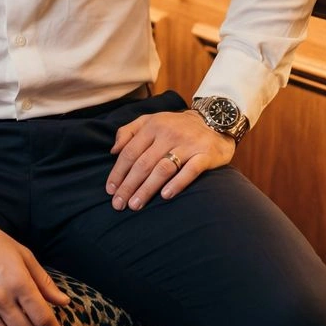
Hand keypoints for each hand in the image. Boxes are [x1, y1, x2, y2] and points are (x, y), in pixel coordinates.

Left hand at [106, 109, 234, 210]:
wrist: (214, 120)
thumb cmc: (176, 125)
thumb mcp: (150, 120)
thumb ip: (128, 131)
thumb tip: (113, 151)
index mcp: (152, 126)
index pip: (130, 152)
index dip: (118, 172)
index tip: (110, 190)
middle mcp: (168, 134)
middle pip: (144, 163)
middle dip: (129, 185)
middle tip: (119, 204)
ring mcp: (187, 144)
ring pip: (163, 168)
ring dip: (147, 188)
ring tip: (136, 204)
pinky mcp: (205, 154)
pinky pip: (190, 170)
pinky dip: (177, 183)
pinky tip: (165, 196)